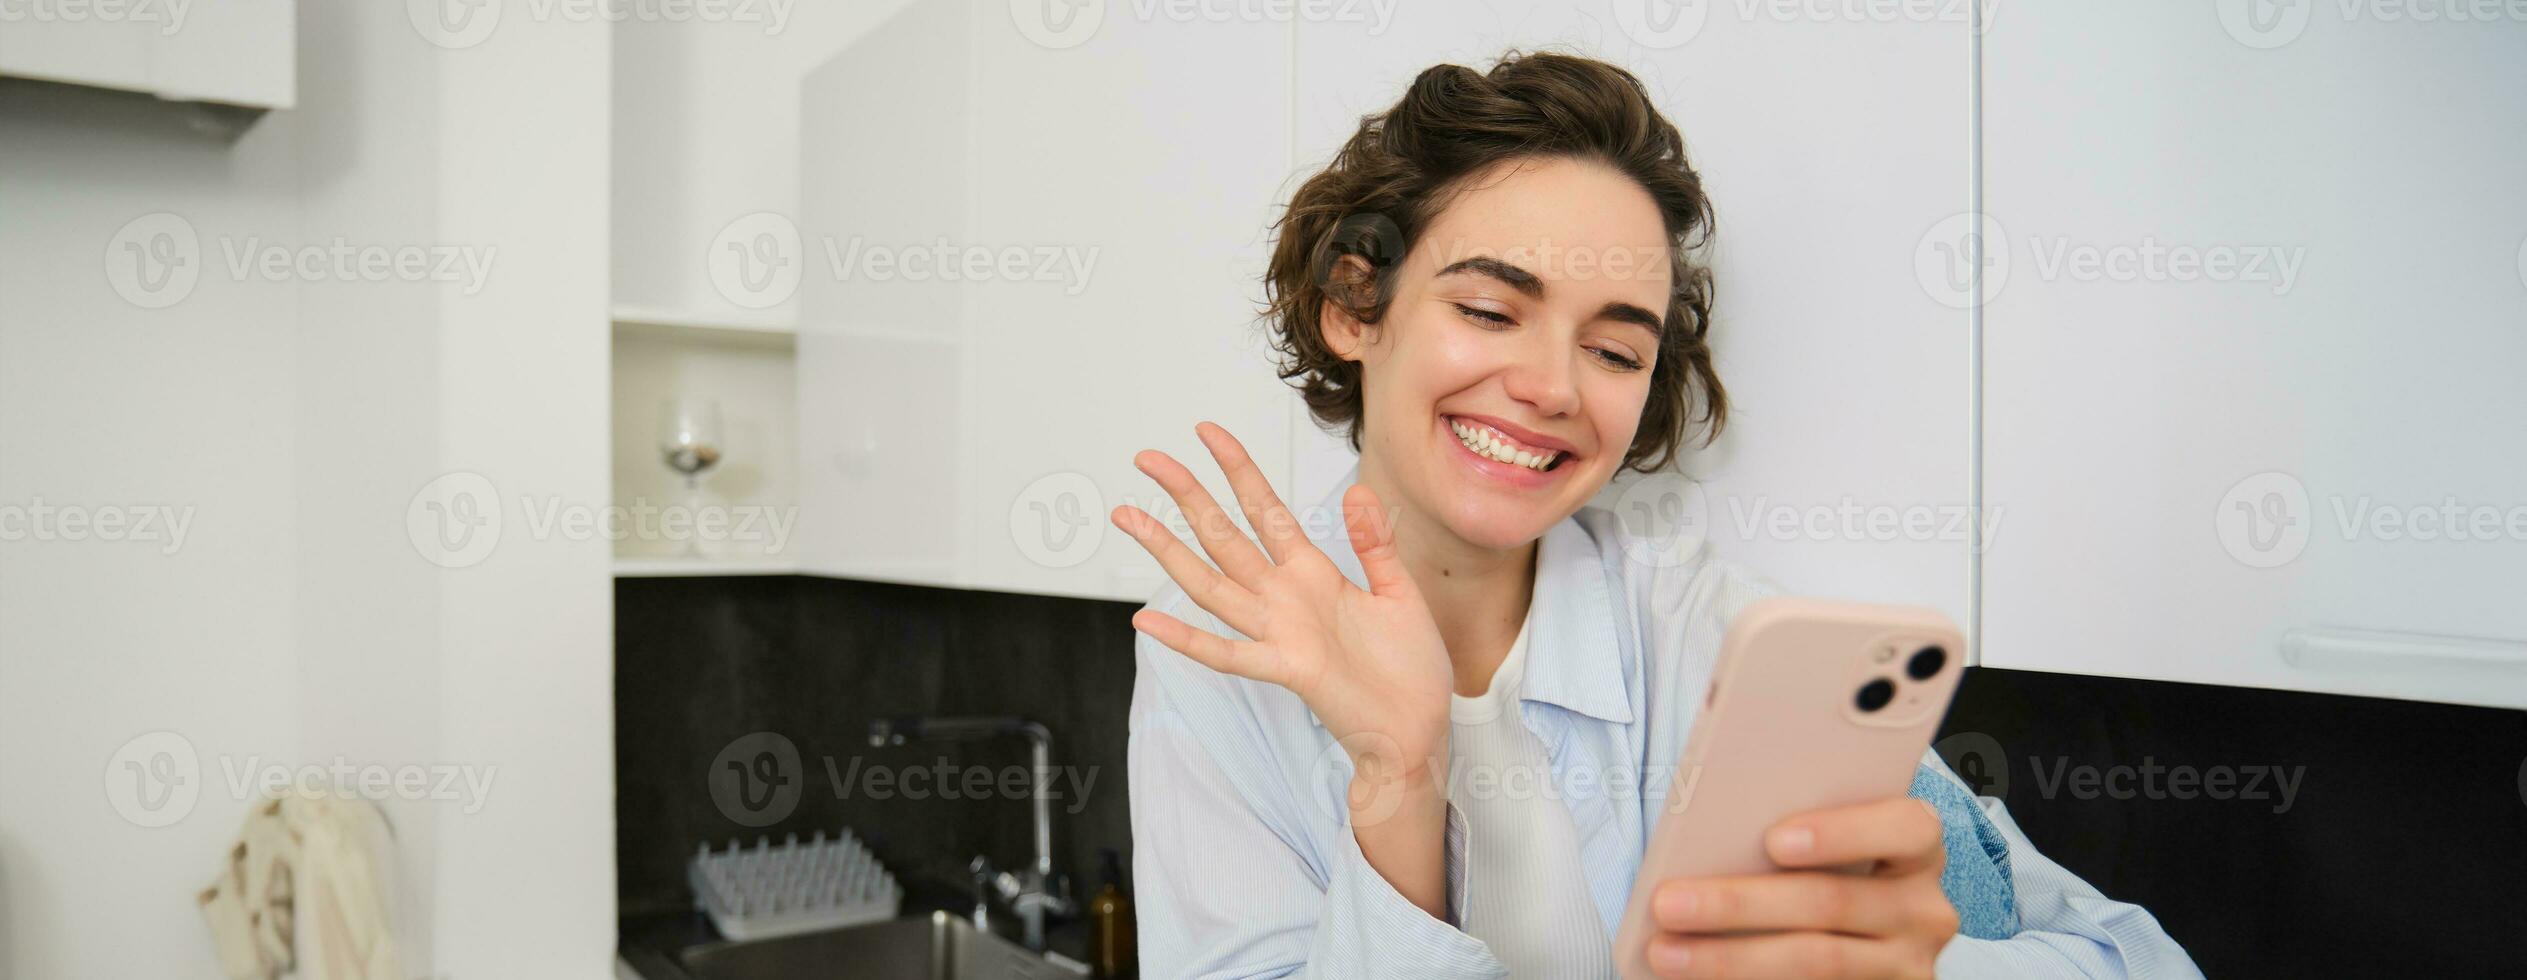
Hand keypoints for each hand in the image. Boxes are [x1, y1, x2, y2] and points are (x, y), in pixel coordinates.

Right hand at [1113, 423, 1454, 782]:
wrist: (1420, 729)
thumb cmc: (1410, 668)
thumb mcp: (1399, 592)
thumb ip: (1374, 543)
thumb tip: (1357, 489)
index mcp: (1313, 573)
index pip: (1265, 508)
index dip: (1237, 469)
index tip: (1206, 431)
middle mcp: (1286, 598)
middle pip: (1224, 535)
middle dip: (1186, 495)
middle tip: (1147, 458)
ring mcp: (1280, 632)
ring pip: (1211, 584)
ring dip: (1168, 550)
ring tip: (1129, 517)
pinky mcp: (1287, 669)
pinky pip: (1227, 653)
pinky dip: (1186, 638)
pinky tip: (1147, 620)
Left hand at [1645, 797, 1959, 978]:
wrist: (1864, 931)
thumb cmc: (1828, 863)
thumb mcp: (1830, 837)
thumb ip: (1794, 826)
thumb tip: (1710, 831)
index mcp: (1917, 845)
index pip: (1903, 829)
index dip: (1840, 833)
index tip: (1773, 840)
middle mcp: (1923, 908)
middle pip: (1830, 902)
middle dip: (1740, 903)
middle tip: (1669, 903)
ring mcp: (1906, 963)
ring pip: (1814, 961)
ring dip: (1729, 958)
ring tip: (1665, 952)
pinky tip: (1699, 978)